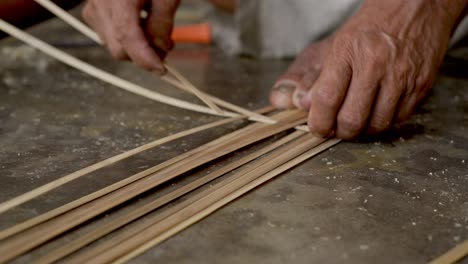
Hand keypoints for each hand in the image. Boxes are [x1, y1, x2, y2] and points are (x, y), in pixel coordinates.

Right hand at [82, 0, 179, 73]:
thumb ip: (162, 23)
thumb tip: (159, 50)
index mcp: (119, 0)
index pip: (128, 39)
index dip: (145, 59)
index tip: (162, 70)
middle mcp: (100, 4)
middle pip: (119, 48)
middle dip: (143, 55)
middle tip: (166, 47)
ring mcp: (93, 8)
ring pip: (112, 45)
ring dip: (135, 47)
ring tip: (155, 31)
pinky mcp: (92, 11)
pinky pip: (107, 35)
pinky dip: (125, 38)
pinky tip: (140, 24)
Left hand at [271, 0, 466, 138]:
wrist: (416, 6)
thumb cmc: (372, 26)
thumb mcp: (335, 43)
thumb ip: (313, 76)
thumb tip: (301, 103)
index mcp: (348, 51)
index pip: (327, 99)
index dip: (319, 122)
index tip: (316, 129)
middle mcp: (375, 64)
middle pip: (352, 119)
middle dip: (340, 132)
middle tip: (336, 129)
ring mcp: (401, 76)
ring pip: (376, 124)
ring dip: (363, 130)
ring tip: (356, 119)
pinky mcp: (421, 85)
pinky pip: (399, 119)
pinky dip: (385, 121)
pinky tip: (377, 109)